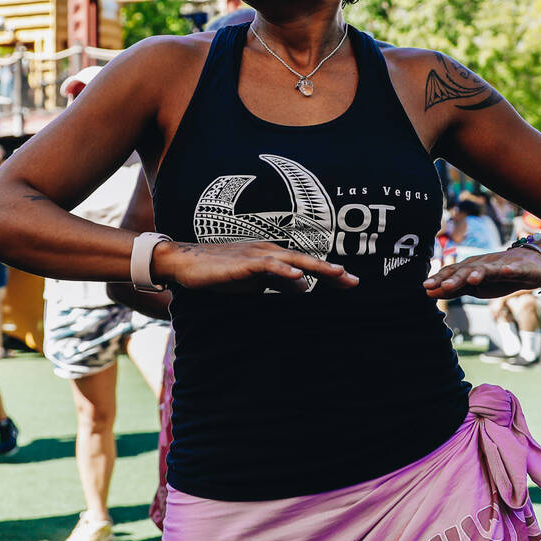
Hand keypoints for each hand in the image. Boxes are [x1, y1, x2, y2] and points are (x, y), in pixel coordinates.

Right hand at [153, 240, 358, 293]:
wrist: (187, 262)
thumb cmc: (221, 271)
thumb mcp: (256, 281)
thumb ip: (279, 283)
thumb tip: (304, 289)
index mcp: (273, 256)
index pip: (306, 264)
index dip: (329, 273)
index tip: (351, 282)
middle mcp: (269, 251)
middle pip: (306, 260)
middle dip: (330, 270)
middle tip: (354, 281)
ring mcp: (256, 255)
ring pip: (292, 260)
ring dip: (315, 267)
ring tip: (336, 274)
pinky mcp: (243, 262)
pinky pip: (267, 266)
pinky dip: (284, 271)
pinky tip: (299, 278)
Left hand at [423, 246, 540, 298]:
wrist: (529, 264)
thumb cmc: (497, 276)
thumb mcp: (474, 286)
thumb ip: (454, 289)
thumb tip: (428, 292)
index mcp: (470, 269)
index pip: (452, 273)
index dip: (440, 279)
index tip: (426, 287)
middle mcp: (483, 264)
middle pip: (467, 270)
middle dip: (455, 278)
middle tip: (443, 286)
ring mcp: (501, 265)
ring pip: (488, 269)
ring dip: (479, 273)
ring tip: (472, 279)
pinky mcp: (519, 268)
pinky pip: (514, 268)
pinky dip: (510, 269)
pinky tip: (507, 271)